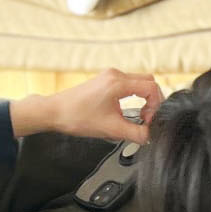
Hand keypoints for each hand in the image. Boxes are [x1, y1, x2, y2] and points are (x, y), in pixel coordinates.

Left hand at [11, 69, 164, 142]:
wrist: (54, 112)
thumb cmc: (76, 117)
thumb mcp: (111, 129)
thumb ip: (136, 134)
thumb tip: (150, 136)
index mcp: (118, 83)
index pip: (151, 87)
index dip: (156, 105)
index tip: (148, 120)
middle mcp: (115, 75)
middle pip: (148, 82)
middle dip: (152, 101)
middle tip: (146, 118)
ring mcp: (109, 76)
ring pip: (139, 82)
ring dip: (143, 99)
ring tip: (138, 116)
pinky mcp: (105, 81)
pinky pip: (128, 84)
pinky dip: (134, 96)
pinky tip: (127, 111)